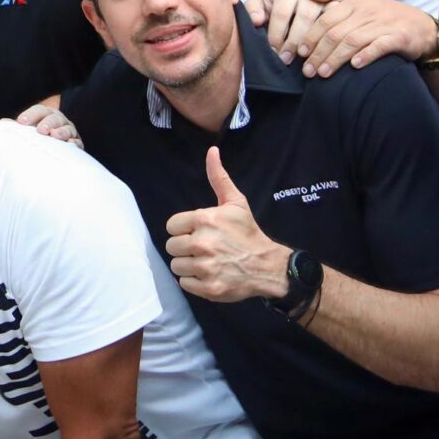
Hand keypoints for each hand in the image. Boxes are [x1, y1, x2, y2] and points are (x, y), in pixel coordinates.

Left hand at [15, 99, 81, 146]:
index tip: (21, 122)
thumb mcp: (28, 130)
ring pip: (67, 128)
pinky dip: (74, 144)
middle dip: (48, 123)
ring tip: (54, 136)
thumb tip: (2, 122)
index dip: (31, 114)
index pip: (39, 110)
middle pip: (55, 118)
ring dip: (61, 132)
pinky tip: (70, 146)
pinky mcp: (77, 144)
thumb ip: (17, 127)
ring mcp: (69, 131)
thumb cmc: (38, 137)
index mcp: (46, 114)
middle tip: (40, 130)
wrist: (57, 149)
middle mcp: (59, 120)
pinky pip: (77, 143)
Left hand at [163, 149, 288, 304]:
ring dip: (188, 265)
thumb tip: (212, 151)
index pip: (172, 226)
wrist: (267, 265)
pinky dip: (193, 281)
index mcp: (205, 220)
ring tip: (206, 261)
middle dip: (185, 247)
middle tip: (203, 248)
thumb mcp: (235, 202)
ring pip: (177, 265)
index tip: (197, 232)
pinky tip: (208, 275)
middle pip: (172, 246)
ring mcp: (205, 267)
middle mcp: (203, 243)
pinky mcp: (208, 288)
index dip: (183, 229)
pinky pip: (184, 283)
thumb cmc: (247, 232)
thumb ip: (218, 177)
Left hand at [247, 0, 438, 77]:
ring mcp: (382, 23)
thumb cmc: (382, 12)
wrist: (419, 25)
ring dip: (335, 58)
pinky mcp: (397, 37)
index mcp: (354, 0)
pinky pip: (378, 46)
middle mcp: (367, 10)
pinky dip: (365, 56)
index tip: (299, 52)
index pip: (326, 18)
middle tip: (306, 70)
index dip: (311, 35)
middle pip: (336, 32)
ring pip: (353, 41)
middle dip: (318, 52)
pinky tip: (354, 67)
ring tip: (321, 73)